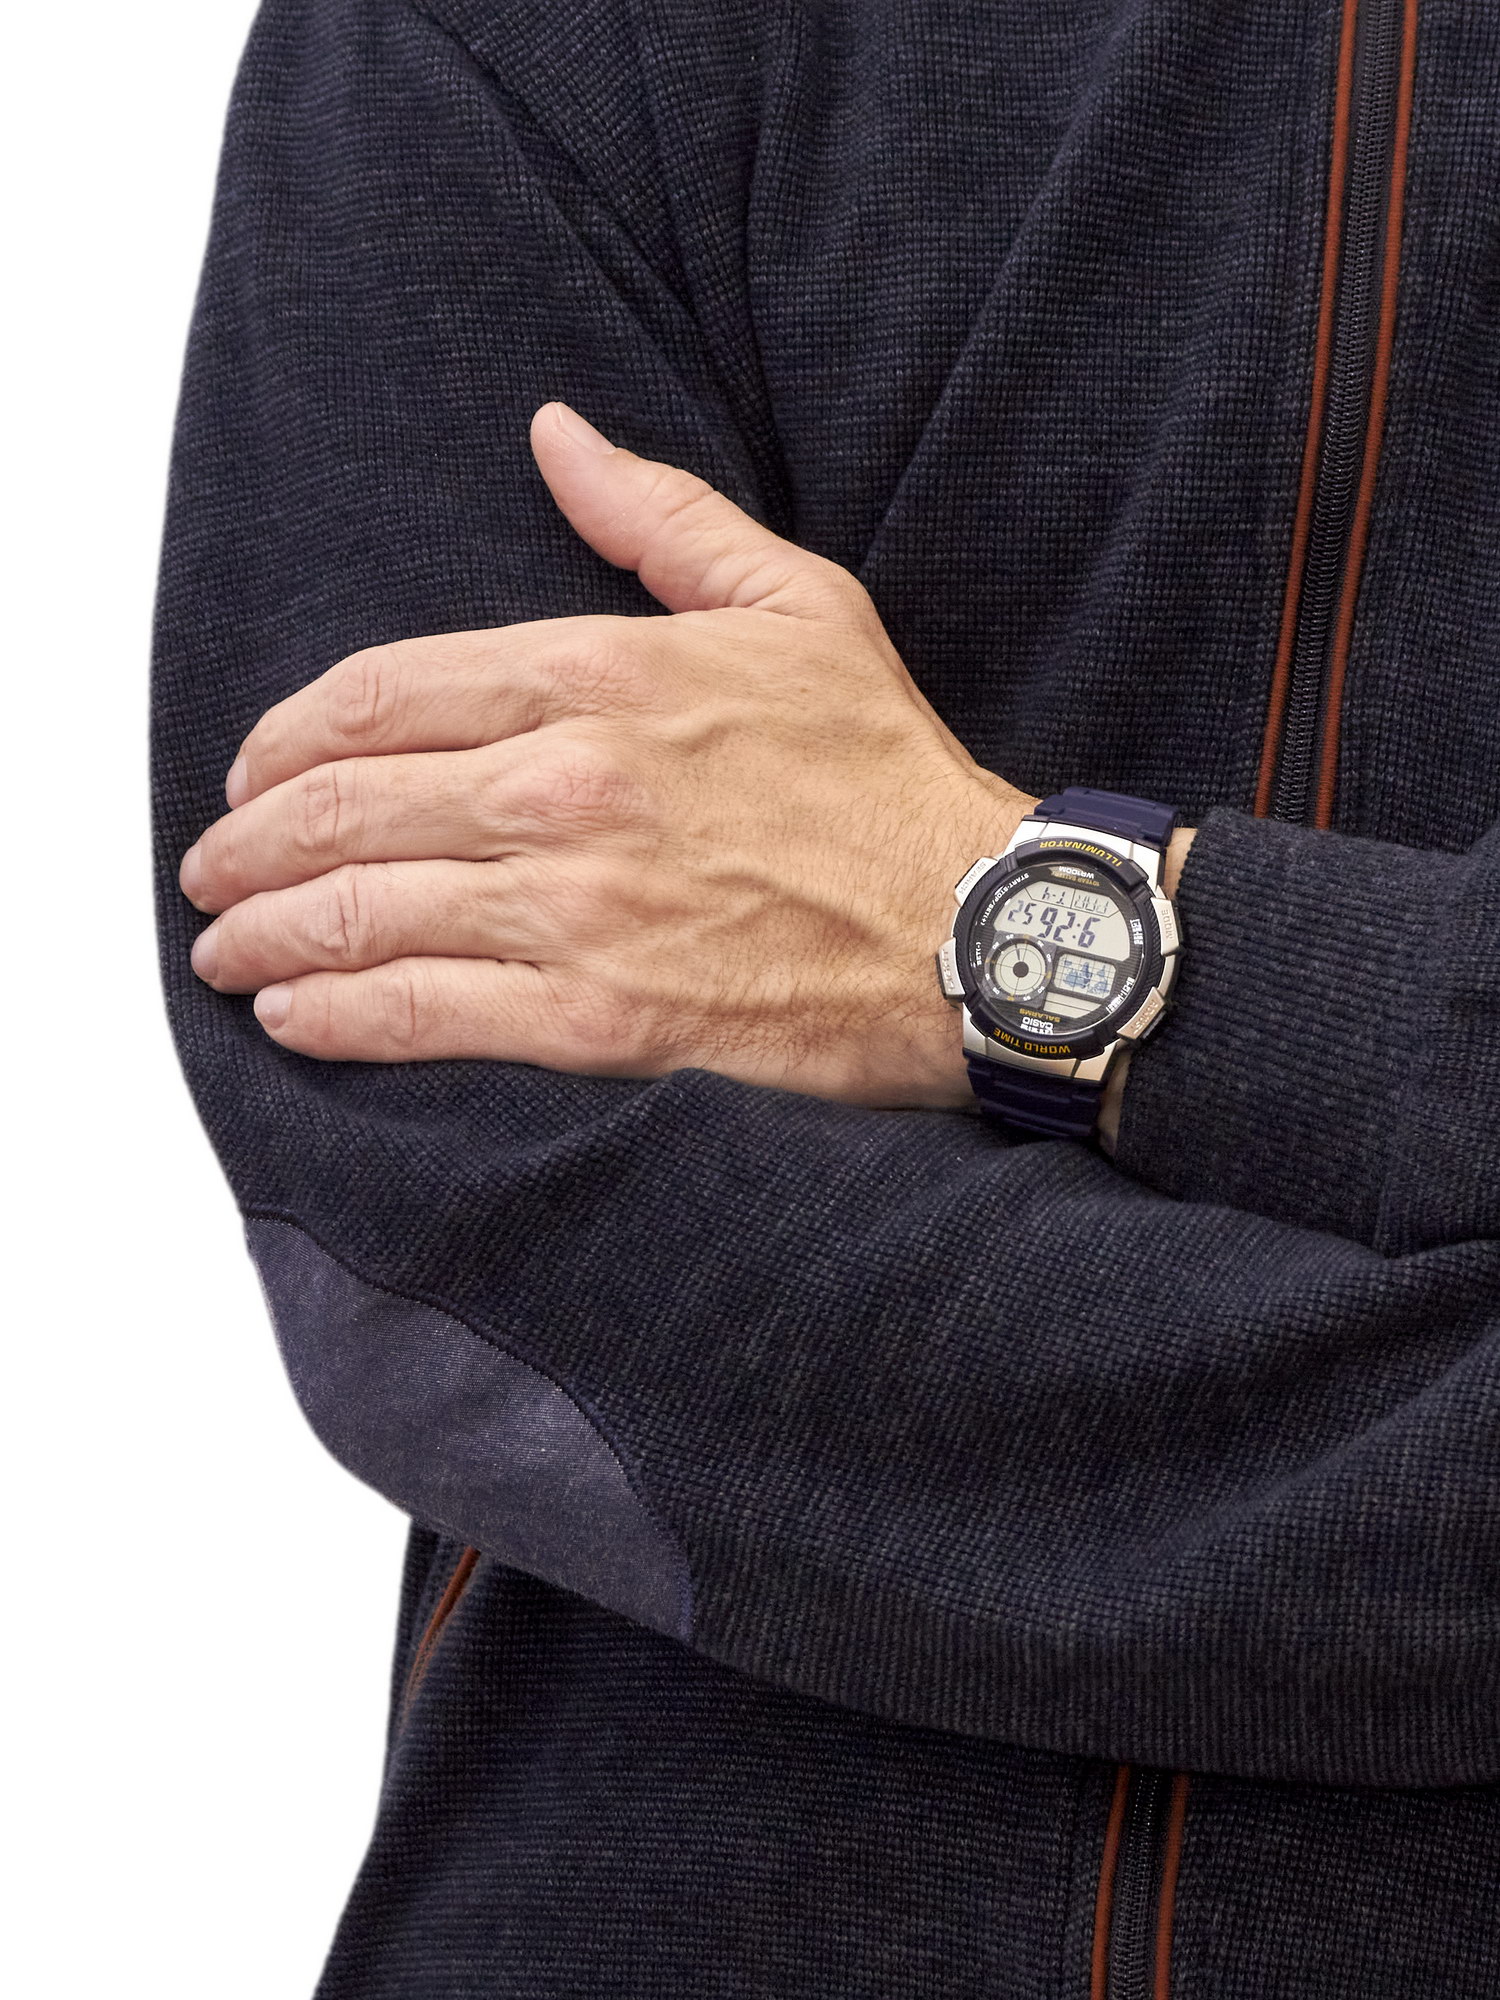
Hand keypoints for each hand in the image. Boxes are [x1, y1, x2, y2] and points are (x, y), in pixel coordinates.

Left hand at [180, 402, 1029, 1107]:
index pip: (385, 691)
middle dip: (250, 840)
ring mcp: (578, 907)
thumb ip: (659, 517)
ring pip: (363, 912)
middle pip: (346, 805)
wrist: (978, 932)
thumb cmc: (889, 773)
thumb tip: (555, 433)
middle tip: (212, 866)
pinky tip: (293, 1014)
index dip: (290, 734)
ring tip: (224, 946)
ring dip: (266, 932)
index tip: (256, 766)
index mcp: (605, 676)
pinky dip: (337, 1016)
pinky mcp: (601, 1019)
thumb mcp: (797, 603)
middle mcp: (568, 787)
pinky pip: (424, 1014)